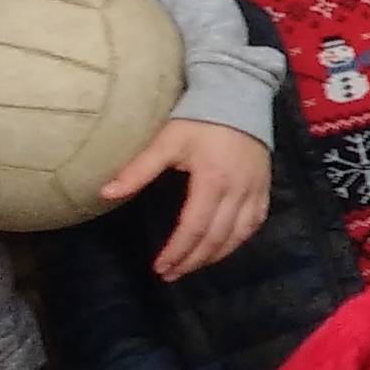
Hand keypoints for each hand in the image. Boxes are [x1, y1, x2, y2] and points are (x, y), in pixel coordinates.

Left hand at [104, 118, 268, 279]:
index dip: (176, 251)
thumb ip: (138, 170)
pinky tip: (224, 246)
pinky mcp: (265, 187)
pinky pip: (255, 223)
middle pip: (216, 237)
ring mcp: (255, 190)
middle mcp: (238, 190)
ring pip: (239, 235)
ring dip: (216, 255)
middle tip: (171, 274)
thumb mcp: (166, 142)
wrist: (239, 96)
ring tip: (194, 265)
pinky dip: (239, 239)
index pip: (194, 227)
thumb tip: (105, 194)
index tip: (159, 267)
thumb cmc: (199, 119)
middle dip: (192, 260)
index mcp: (212, 181)